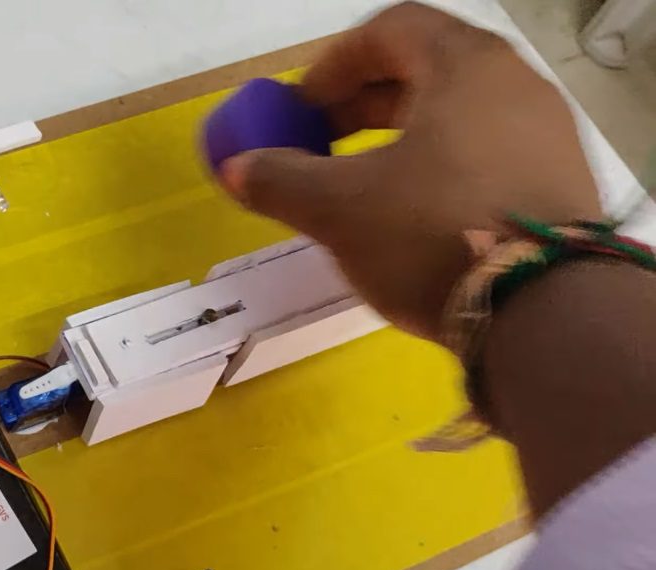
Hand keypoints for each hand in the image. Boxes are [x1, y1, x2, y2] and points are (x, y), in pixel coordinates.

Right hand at [213, 2, 600, 340]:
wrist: (545, 315)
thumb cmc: (430, 233)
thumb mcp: (338, 208)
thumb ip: (280, 180)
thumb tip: (236, 168)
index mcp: (465, 67)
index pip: (392, 29)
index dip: (335, 64)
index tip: (300, 108)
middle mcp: (515, 85)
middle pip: (427, 70)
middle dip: (362, 105)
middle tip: (318, 144)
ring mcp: (545, 135)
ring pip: (458, 117)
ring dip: (399, 141)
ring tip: (359, 188)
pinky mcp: (558, 185)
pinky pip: (486, 155)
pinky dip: (440, 170)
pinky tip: (412, 219)